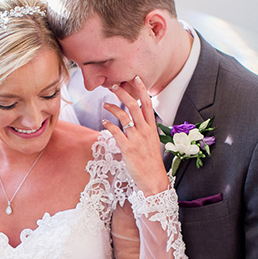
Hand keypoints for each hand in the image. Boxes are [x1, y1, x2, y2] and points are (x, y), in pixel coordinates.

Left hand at [102, 76, 169, 195]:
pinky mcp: (128, 148)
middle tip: (114, 86)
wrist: (153, 179)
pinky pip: (116, 132)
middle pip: (134, 105)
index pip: (147, 104)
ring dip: (113, 107)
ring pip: (125, 116)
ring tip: (105, 103)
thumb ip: (146, 131)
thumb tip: (138, 122)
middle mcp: (145, 131)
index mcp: (152, 128)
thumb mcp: (152, 143)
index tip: (136, 79)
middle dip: (124, 93)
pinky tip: (104, 122)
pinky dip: (109, 125)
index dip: (142, 90)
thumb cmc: (151, 162)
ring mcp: (137, 139)